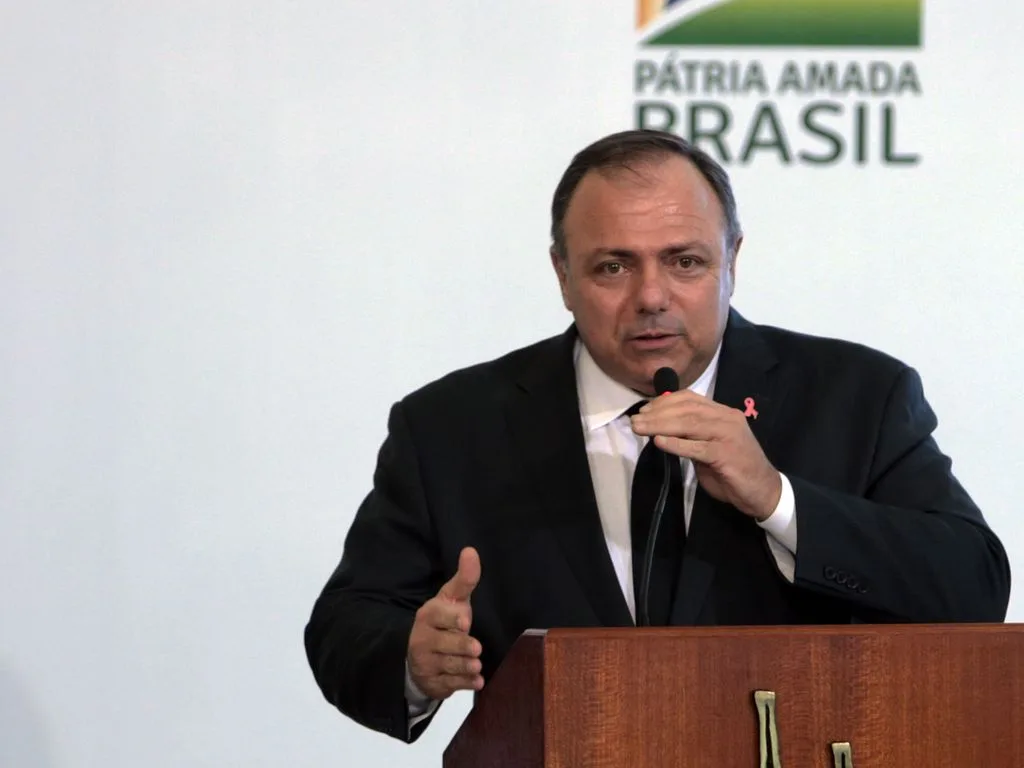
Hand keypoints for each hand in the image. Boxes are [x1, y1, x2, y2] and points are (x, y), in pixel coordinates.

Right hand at [406, 547, 484, 699]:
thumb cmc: (445, 621)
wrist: (421, 654)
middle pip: (444, 644)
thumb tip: (471, 550)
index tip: (465, 622)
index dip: (451, 619)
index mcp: (428, 615)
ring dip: (464, 667)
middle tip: (476, 648)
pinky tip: (476, 682)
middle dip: (460, 646)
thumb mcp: (453, 599)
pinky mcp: (433, 683)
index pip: (438, 616)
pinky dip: (463, 684)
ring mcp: (426, 663)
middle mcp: (423, 639)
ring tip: (477, 666)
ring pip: (447, 666)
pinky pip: (449, 685)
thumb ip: (464, 579)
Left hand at [630, 391, 781, 520]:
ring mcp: (729, 435)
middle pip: (687, 410)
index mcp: (723, 413)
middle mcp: (727, 419)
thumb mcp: (708, 447)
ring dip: (660, 425)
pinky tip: (659, 442)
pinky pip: (697, 447)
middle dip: (657, 413)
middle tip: (635, 420)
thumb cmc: (733, 470)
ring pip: (690, 424)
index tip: (644, 410)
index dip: (665, 402)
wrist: (764, 491)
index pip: (690, 399)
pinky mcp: (727, 455)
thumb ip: (690, 436)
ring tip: (640, 428)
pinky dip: (676, 444)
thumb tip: (660, 429)